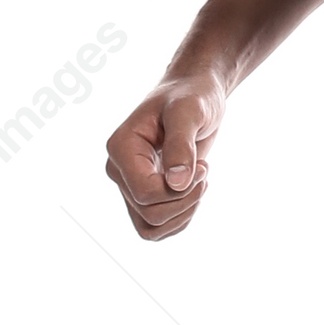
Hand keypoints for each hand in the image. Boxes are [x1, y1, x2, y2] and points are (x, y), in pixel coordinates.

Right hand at [105, 74, 224, 240]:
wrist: (194, 95)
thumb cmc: (191, 97)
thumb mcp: (189, 113)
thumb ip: (181, 145)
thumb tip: (176, 184)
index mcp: (121, 148)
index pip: (145, 193)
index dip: (180, 190)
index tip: (203, 166)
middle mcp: (119, 170)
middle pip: (150, 214)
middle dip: (186, 200)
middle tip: (204, 171)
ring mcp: (130, 186)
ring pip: (150, 228)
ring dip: (183, 213)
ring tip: (198, 182)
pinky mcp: (144, 197)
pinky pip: (156, 229)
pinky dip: (181, 219)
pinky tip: (193, 191)